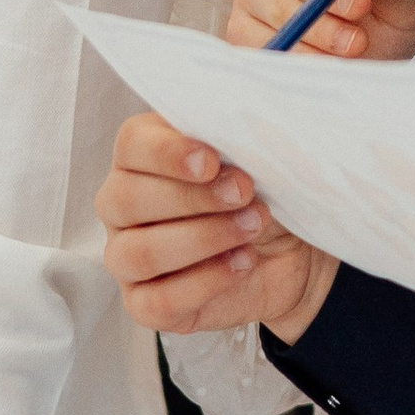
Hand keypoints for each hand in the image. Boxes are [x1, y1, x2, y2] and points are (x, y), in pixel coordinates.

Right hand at [97, 111, 337, 341]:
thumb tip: (252, 110)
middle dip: (194, 197)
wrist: (291, 252)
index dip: (167, 152)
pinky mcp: (145, 304)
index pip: (131, 145)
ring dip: (204, 238)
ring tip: (252, 226)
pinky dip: (206, 281)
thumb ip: (243, 130)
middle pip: (129, 198)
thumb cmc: (260, 193)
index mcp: (142, 157)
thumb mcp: (257, 154)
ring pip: (141, 252)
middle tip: (245, 192)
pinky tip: (243, 262)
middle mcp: (122, 205)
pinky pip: (159, 300)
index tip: (211, 160)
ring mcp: (127, 257)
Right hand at [225, 0, 414, 61]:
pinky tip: (324, 62)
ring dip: (320, 30)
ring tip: (354, 44)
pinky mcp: (241, 28)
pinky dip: (298, 55)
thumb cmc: (382, 19)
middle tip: (360, 9)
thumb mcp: (404, 0)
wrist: (366, 61)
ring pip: (278, 7)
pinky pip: (263, 40)